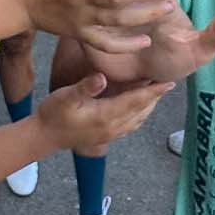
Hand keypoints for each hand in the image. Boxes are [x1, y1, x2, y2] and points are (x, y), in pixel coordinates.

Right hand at [37, 72, 173, 150]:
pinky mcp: (107, 136)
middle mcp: (113, 127)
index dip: (153, 91)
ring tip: (157, 92)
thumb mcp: (65, 96)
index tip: (169, 83)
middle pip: (142, 111)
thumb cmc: (53, 114)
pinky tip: (141, 107)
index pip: (135, 101)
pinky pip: (131, 125)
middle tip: (168, 82)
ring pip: (138, 119)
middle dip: (156, 97)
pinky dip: (140, 114)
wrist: (45, 137)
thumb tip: (102, 77)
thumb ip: (85, 87)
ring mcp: (111, 134)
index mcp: (106, 116)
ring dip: (149, 106)